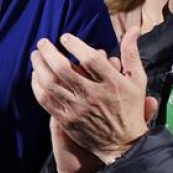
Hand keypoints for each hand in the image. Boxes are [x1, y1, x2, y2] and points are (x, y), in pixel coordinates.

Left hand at [31, 28, 156, 164]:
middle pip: (63, 69)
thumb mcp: (137, 80)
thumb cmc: (130, 107)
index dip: (74, 45)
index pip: (90, 59)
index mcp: (112, 83)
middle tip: (42, 42)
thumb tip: (134, 29)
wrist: (124, 144)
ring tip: (35, 55)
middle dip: (48, 52)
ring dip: (38, 66)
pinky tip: (36, 75)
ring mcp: (77, 108)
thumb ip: (131, 53)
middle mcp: (93, 95)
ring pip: (50, 83)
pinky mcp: (66, 120)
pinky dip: (37, 84)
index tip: (65, 37)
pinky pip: (45, 99)